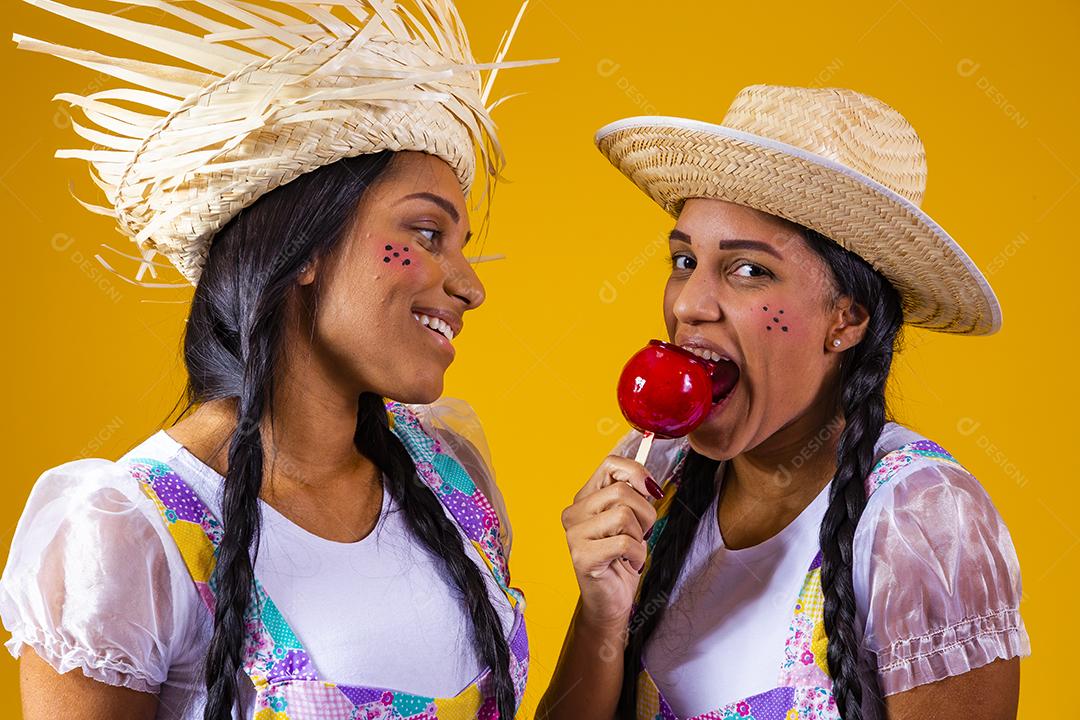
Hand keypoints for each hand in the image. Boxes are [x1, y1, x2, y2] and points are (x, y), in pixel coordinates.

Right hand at [560, 455, 662, 632]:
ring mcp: (575, 534)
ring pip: (623, 515)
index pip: (610, 464)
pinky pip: (624, 542)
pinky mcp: (582, 555)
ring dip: (639, 537)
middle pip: (621, 491)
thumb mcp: (631, 520)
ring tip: (629, 552)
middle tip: (640, 535)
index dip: (636, 472)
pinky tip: (626, 564)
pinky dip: (636, 555)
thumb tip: (649, 482)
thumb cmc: (622, 559)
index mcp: (585, 498)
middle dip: (644, 514)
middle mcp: (574, 513)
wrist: (611, 602)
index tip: (651, 490)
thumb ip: (634, 496)